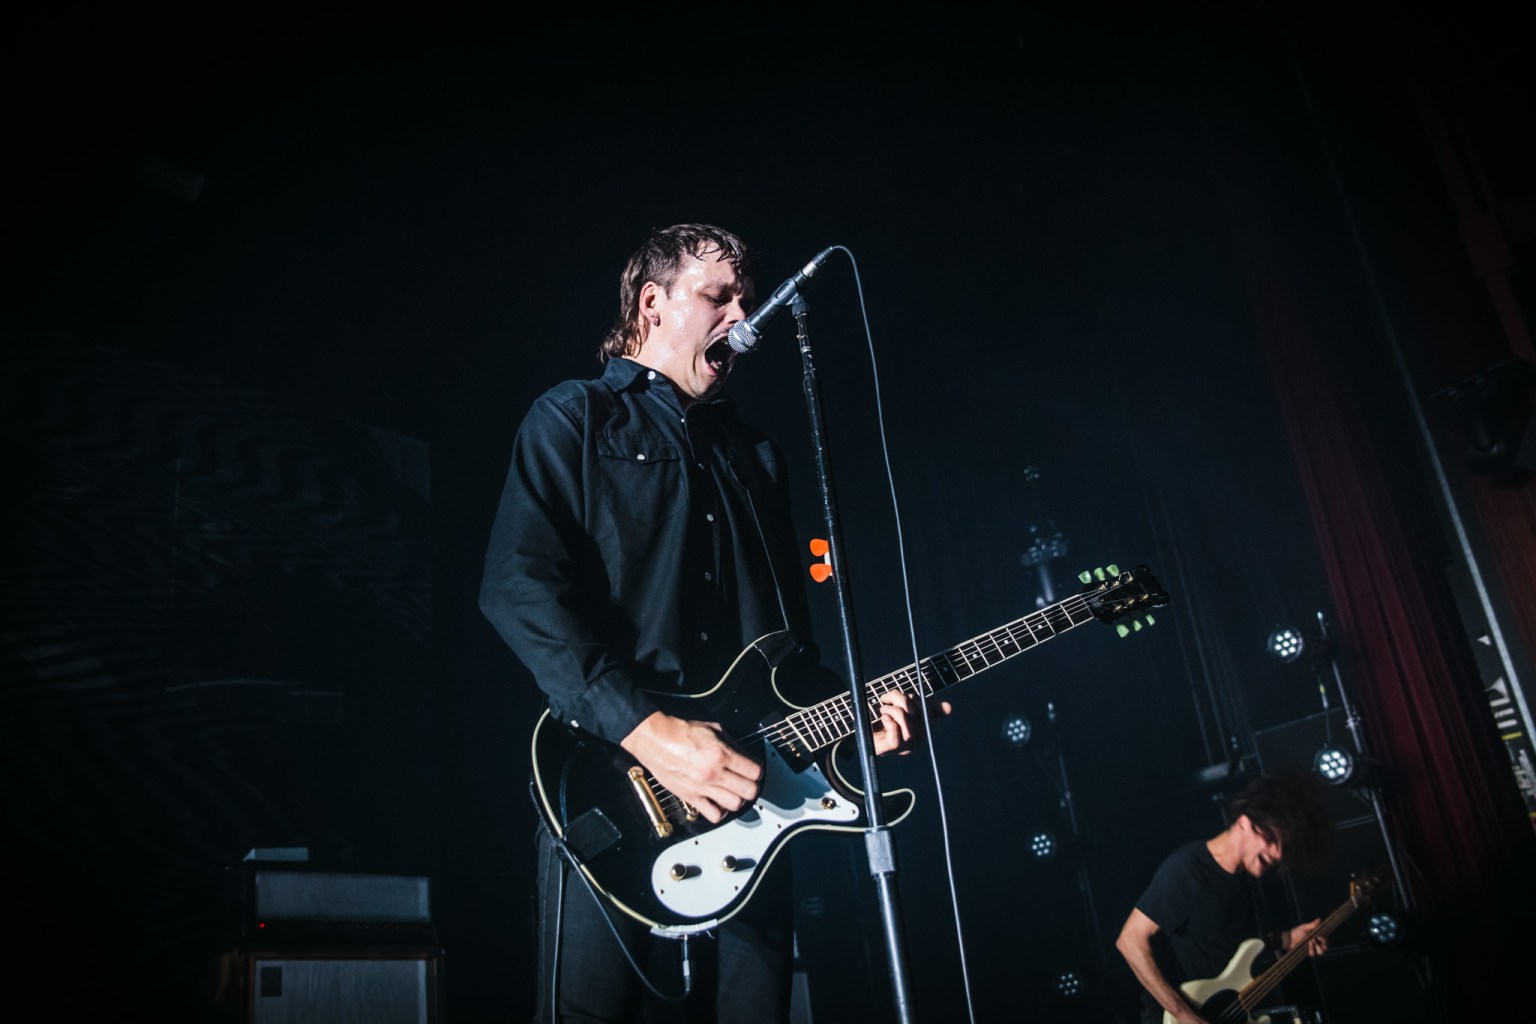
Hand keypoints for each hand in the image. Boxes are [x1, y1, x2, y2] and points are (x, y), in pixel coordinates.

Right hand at [619, 711, 761, 823]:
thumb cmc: (681, 733)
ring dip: (738, 799)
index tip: (754, 769)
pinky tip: (718, 802)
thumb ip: (732, 744)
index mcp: (721, 753)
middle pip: (749, 791)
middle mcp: (714, 772)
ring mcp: (703, 787)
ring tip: (733, 792)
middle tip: (747, 781)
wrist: (655, 740)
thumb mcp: (713, 729)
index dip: (758, 770)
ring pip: (735, 804)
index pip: (754, 771)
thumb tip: (746, 757)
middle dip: (752, 786)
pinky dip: (720, 811)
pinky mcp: (691, 797)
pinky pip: (714, 815)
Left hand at [871, 690, 952, 755]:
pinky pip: (896, 731)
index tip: (906, 695)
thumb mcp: (900, 711)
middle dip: (900, 698)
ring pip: (905, 718)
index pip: (928, 711)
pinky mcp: (893, 747)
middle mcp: (917, 738)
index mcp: (921, 728)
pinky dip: (888, 720)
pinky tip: (883, 718)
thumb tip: (950, 708)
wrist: (862, 739)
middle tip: (888, 698)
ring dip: (891, 709)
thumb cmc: (880, 725)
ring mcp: (906, 744)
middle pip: (916, 711)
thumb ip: (918, 705)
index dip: (917, 699)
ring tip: (883, 710)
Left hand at [1287, 918, 1327, 955]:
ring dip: (1315, 948)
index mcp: (1316, 936)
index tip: (1321, 939)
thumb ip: (1312, 925)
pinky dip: (1310, 950)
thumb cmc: (1296, 932)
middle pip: (1324, 947)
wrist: (1288, 939)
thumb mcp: (1304, 927)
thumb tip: (1319, 919)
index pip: (1325, 939)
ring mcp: (1313, 948)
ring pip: (1320, 952)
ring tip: (1309, 943)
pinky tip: (1306, 947)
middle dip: (1322, 946)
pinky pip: (1313, 954)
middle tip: (1316, 942)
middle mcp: (1316, 943)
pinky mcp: (1309, 953)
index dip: (1324, 940)